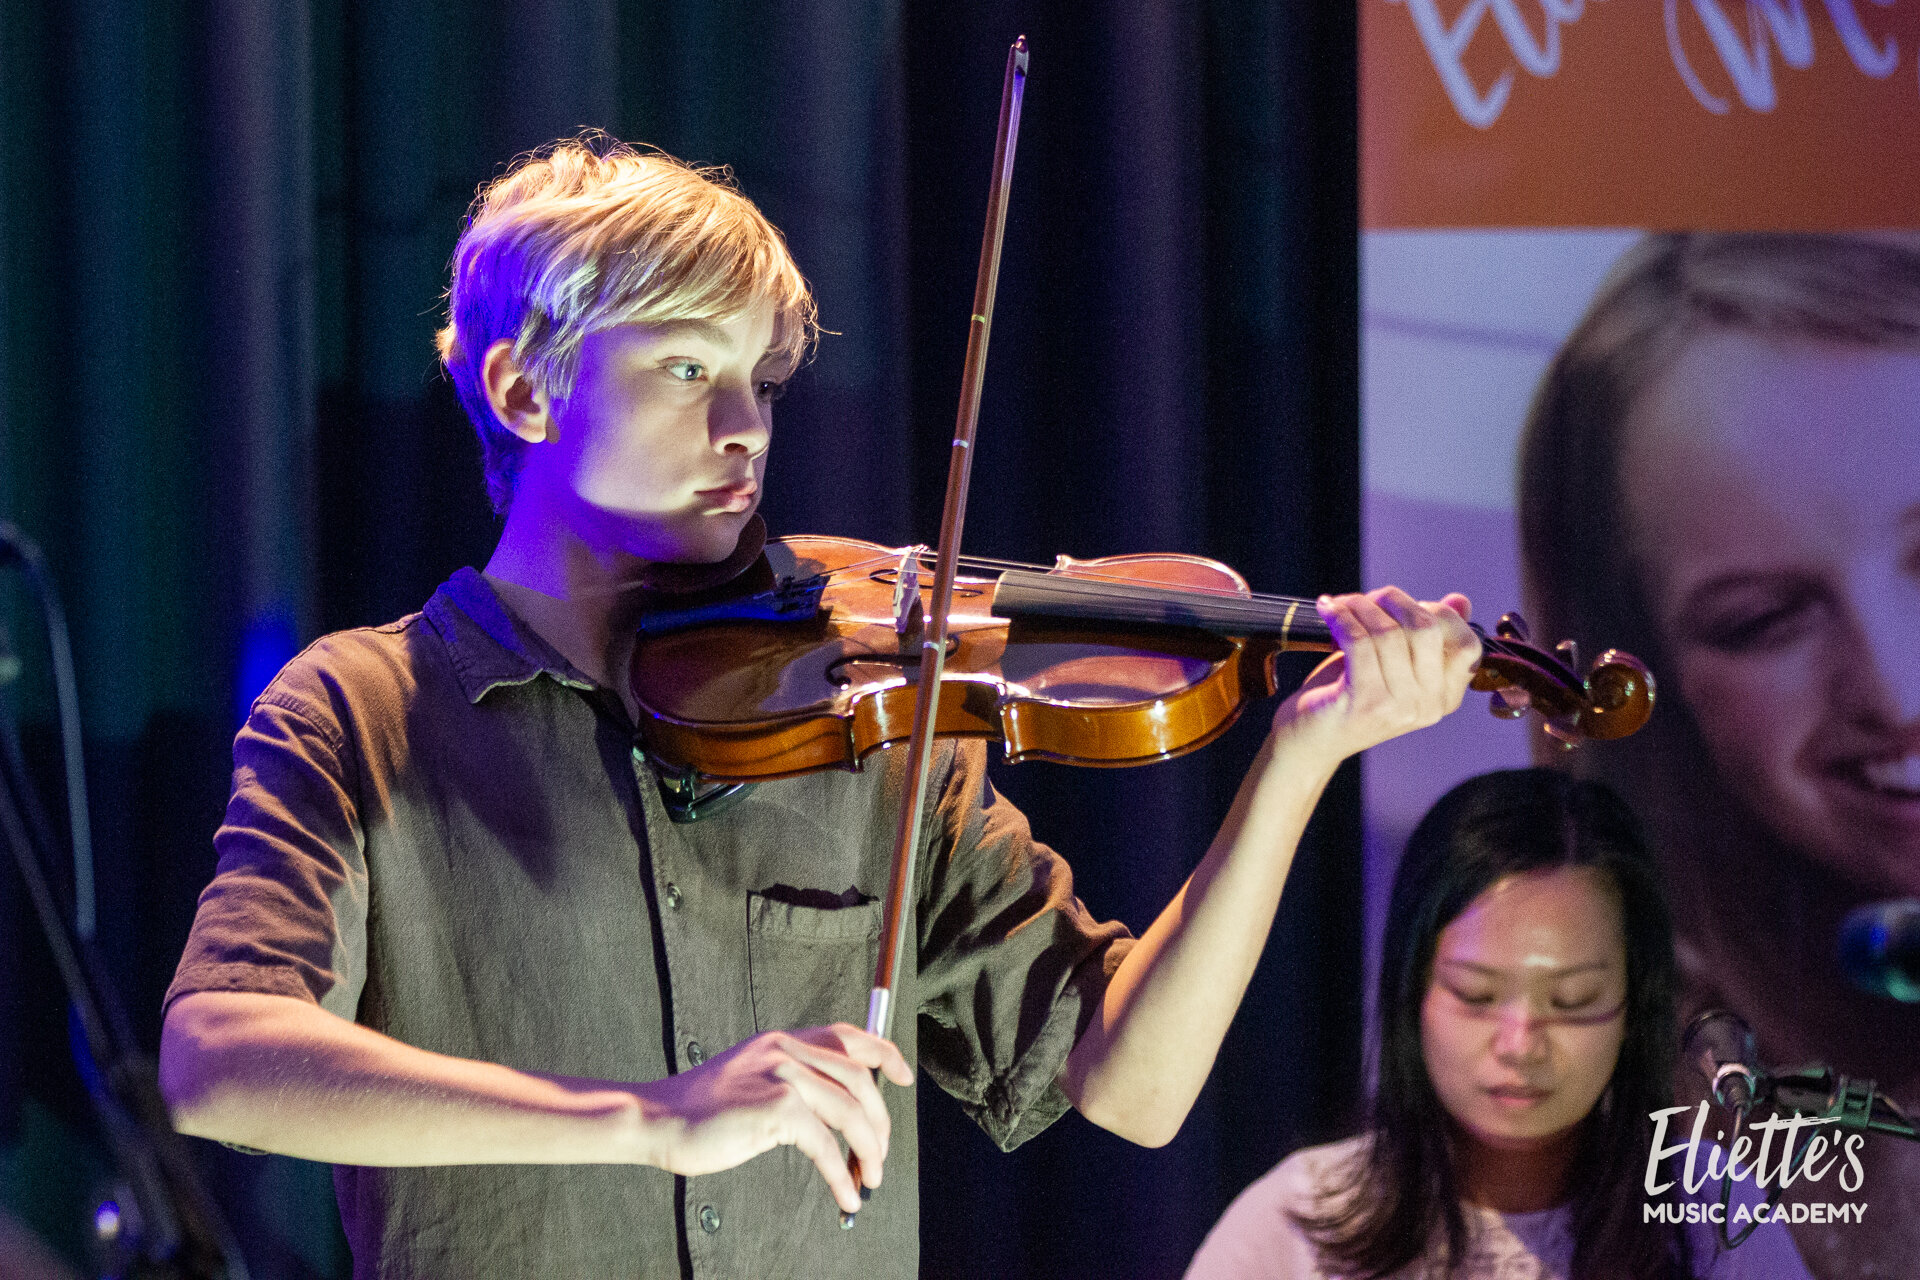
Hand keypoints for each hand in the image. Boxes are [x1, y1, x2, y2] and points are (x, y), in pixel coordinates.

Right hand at [636, 1023, 912, 1214]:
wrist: (657, 1118)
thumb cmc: (700, 1110)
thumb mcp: (750, 1076)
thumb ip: (789, 1078)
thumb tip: (835, 1109)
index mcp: (782, 1041)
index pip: (848, 1036)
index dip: (885, 1053)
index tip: (905, 1075)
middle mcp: (786, 1050)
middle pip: (860, 1079)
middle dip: (879, 1122)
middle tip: (880, 1155)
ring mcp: (782, 1076)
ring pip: (851, 1113)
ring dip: (870, 1151)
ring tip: (870, 1178)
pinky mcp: (777, 1109)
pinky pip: (827, 1146)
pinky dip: (843, 1174)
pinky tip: (847, 1193)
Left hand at [1271, 586, 1477, 759]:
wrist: (1310, 741)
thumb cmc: (1350, 696)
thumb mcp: (1394, 664)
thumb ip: (1427, 636)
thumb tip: (1459, 600)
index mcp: (1445, 697)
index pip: (1467, 644)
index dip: (1437, 612)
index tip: (1401, 607)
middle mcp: (1429, 705)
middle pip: (1426, 628)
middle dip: (1393, 601)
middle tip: (1365, 600)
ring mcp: (1399, 707)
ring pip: (1388, 631)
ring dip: (1359, 606)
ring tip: (1340, 605)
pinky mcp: (1365, 702)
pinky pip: (1358, 641)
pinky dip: (1341, 618)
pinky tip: (1328, 612)